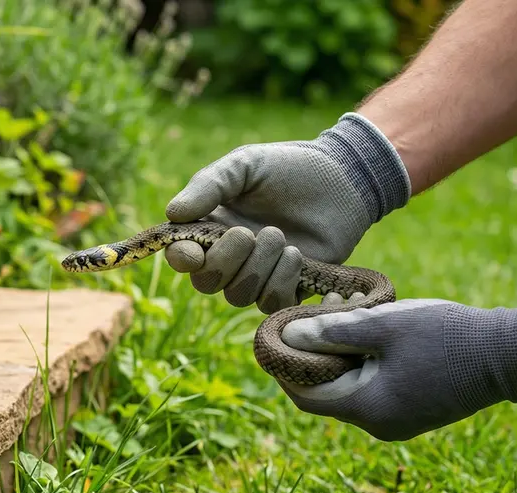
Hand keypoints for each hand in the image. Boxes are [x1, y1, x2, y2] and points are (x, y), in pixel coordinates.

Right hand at [161, 113, 410, 312]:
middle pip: (207, 282)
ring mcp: (259, 274)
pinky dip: (282, 282)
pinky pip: (272, 304)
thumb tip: (172, 214)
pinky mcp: (290, 287)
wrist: (344, 178)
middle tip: (250, 233)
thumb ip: (208, 186)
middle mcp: (230, 256)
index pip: (181, 257)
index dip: (182, 260)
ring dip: (259, 268)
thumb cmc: (289, 167)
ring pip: (239, 295)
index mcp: (211, 227)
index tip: (193, 252)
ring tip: (281, 237)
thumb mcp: (244, 165)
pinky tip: (297, 257)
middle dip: (226, 261)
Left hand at [276, 294, 516, 440]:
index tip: (275, 335)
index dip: (284, 366)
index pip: (305, 395)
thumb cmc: (448, 336)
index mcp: (368, 409)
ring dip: (341, 351)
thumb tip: (290, 335)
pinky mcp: (413, 410)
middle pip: (326, 390)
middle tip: (316, 310)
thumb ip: (334, 331)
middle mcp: (378, 424)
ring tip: (346, 307)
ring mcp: (398, 421)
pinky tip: (368, 326)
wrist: (511, 355)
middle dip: (315, 350)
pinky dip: (363, 360)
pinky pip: (374, 387)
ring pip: (350, 386)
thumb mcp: (385, 326)